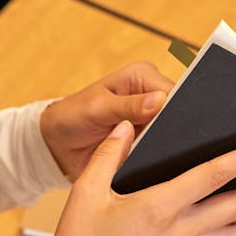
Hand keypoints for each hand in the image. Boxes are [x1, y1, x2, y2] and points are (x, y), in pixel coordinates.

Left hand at [39, 62, 174, 179]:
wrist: (58, 144)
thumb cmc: (72, 116)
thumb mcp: (98, 108)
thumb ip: (128, 105)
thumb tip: (159, 101)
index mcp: (142, 75)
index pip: (173, 91)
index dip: (176, 110)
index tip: (170, 127)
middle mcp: (150, 94)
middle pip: (176, 113)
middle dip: (169, 129)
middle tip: (152, 141)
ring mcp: (150, 119)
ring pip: (171, 133)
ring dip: (161, 143)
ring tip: (143, 150)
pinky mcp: (146, 139)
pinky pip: (159, 148)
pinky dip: (154, 154)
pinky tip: (145, 160)